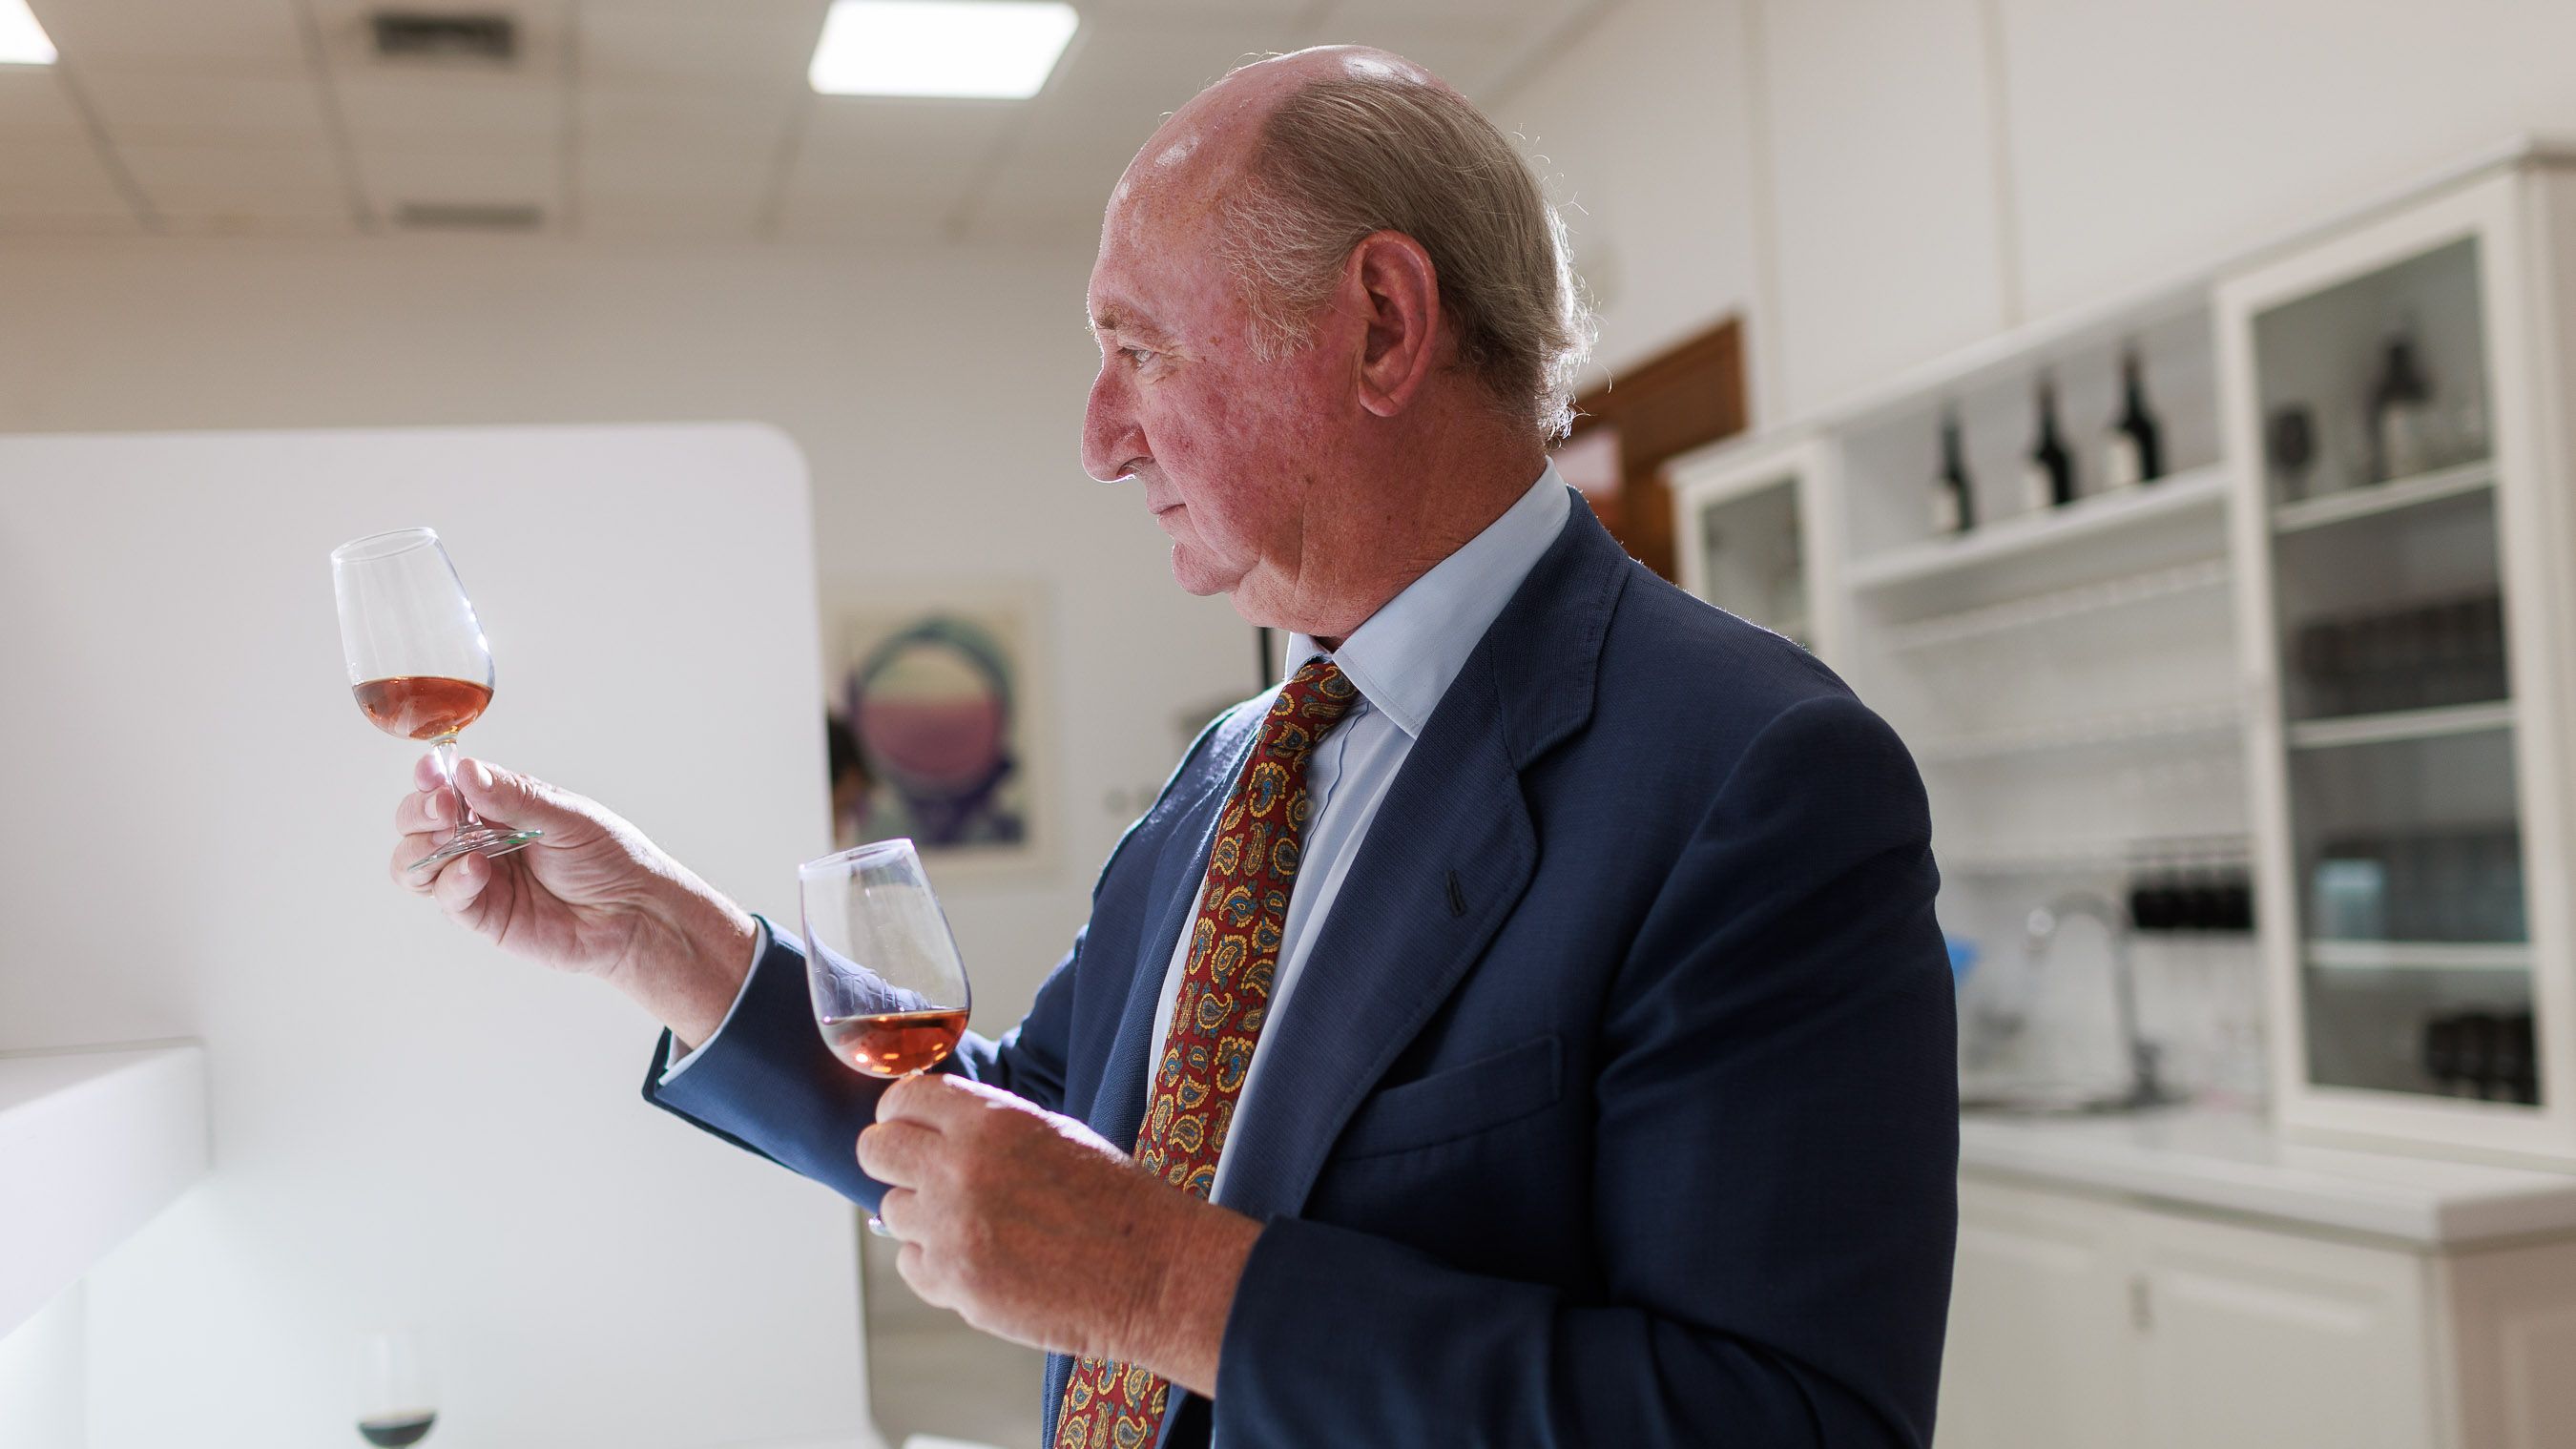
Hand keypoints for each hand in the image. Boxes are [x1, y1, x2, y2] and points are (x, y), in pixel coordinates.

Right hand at [392, 754, 754, 1043]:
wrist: (636, 913)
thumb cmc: (609, 857)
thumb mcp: (567, 816)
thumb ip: (514, 797)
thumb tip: (465, 770)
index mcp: (498, 804)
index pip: (446, 784)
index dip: (431, 776)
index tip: (432, 771)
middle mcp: (478, 838)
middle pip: (417, 821)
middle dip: (420, 810)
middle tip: (444, 807)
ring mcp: (476, 877)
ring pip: (415, 862)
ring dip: (423, 847)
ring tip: (453, 838)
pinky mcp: (482, 915)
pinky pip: (446, 897)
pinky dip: (451, 880)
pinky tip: (476, 869)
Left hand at [860, 1074, 1258, 1396]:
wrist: (1151, 1271)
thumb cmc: (1113, 1201)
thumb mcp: (1051, 1134)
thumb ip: (985, 1129)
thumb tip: (932, 1131)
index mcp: (989, 1120)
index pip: (902, 1099)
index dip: (901, 1113)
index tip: (908, 1127)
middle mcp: (960, 1168)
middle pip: (875, 1150)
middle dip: (892, 1160)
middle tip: (918, 1174)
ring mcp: (952, 1228)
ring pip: (893, 1211)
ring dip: (924, 1217)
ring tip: (975, 1226)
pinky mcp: (955, 1283)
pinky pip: (911, 1264)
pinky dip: (936, 1264)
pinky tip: (980, 1260)